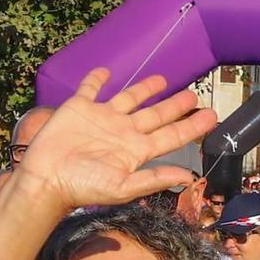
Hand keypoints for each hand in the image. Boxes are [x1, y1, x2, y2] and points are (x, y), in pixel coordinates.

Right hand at [14, 69, 217, 212]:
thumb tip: (189, 177)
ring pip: (130, 98)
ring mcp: (102, 118)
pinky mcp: (80, 107)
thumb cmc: (83, 186)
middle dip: (175, 106)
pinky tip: (105, 72)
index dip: (192, 127)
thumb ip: (154, 179)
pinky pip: (91, 88)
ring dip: (145, 88)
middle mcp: (123, 131)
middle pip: (156, 115)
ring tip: (162, 79)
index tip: (212, 117)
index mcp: (136, 150)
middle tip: (193, 96)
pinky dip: (97, 79)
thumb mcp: (123, 187)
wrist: (47, 178)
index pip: (171, 136)